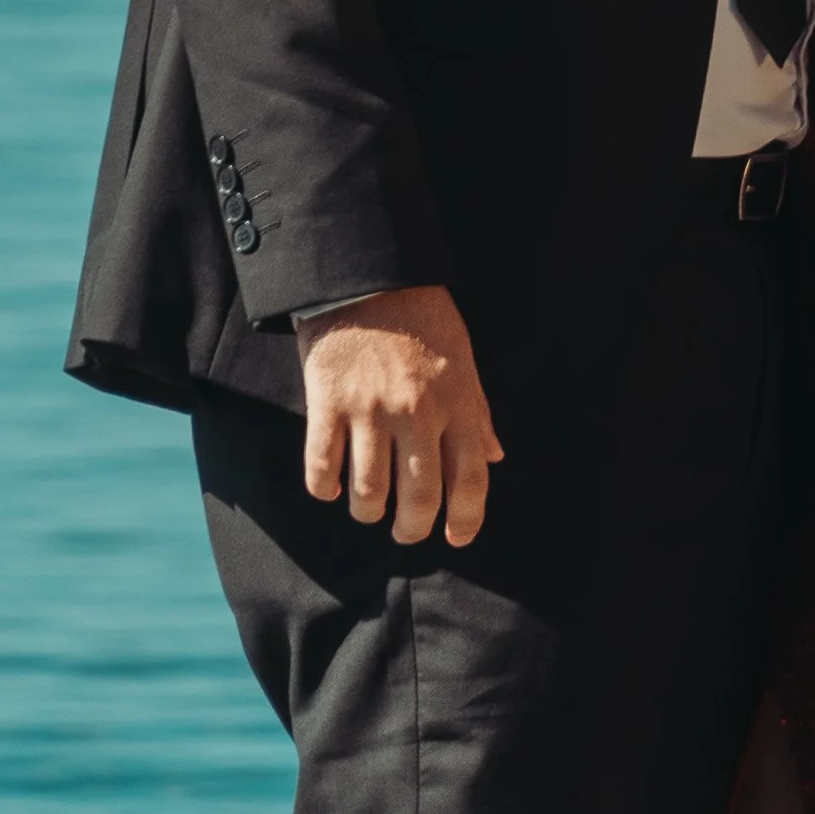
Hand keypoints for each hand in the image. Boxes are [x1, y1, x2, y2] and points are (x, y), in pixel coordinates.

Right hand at [297, 284, 503, 546]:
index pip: (471, 478)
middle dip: (412, 528)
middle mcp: (418, 411)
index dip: (466, 520)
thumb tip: (493, 458)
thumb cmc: (423, 319)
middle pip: (419, 498)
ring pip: (368, 495)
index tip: (456, 537)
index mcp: (457, 400)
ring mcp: (371, 409)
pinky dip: (326, 489)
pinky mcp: (328, 404)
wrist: (368, 275)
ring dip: (369, 513)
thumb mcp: (464, 359)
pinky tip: (332, 487)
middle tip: (406, 530)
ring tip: (370, 508)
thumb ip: (477, 413)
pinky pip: (322, 470)